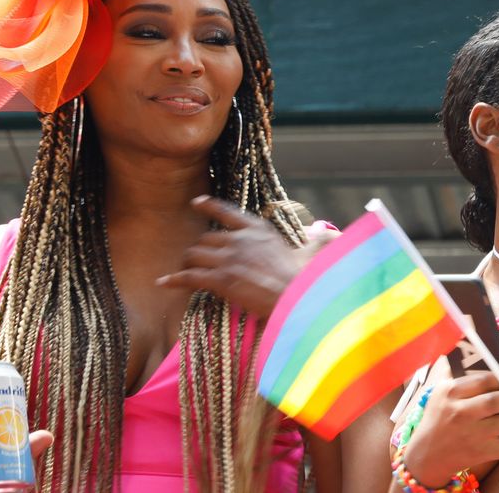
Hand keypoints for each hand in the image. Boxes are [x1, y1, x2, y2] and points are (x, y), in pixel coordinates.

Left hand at [156, 195, 333, 317]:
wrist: (296, 297)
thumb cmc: (305, 278)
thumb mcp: (313, 253)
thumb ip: (318, 241)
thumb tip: (335, 233)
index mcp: (259, 229)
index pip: (228, 212)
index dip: (209, 206)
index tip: (196, 202)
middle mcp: (240, 239)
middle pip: (207, 238)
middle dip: (200, 249)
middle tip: (196, 259)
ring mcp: (228, 258)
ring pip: (195, 254)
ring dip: (188, 263)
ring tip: (184, 271)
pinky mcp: (220, 279)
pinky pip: (189, 276)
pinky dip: (174, 279)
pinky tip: (164, 282)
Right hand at [402, 369, 498, 486]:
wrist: (426, 455)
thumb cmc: (436, 419)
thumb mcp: (439, 392)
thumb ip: (454, 373)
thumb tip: (470, 351)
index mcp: (451, 392)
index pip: (483, 380)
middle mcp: (461, 412)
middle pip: (496, 401)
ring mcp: (472, 434)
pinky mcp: (480, 453)